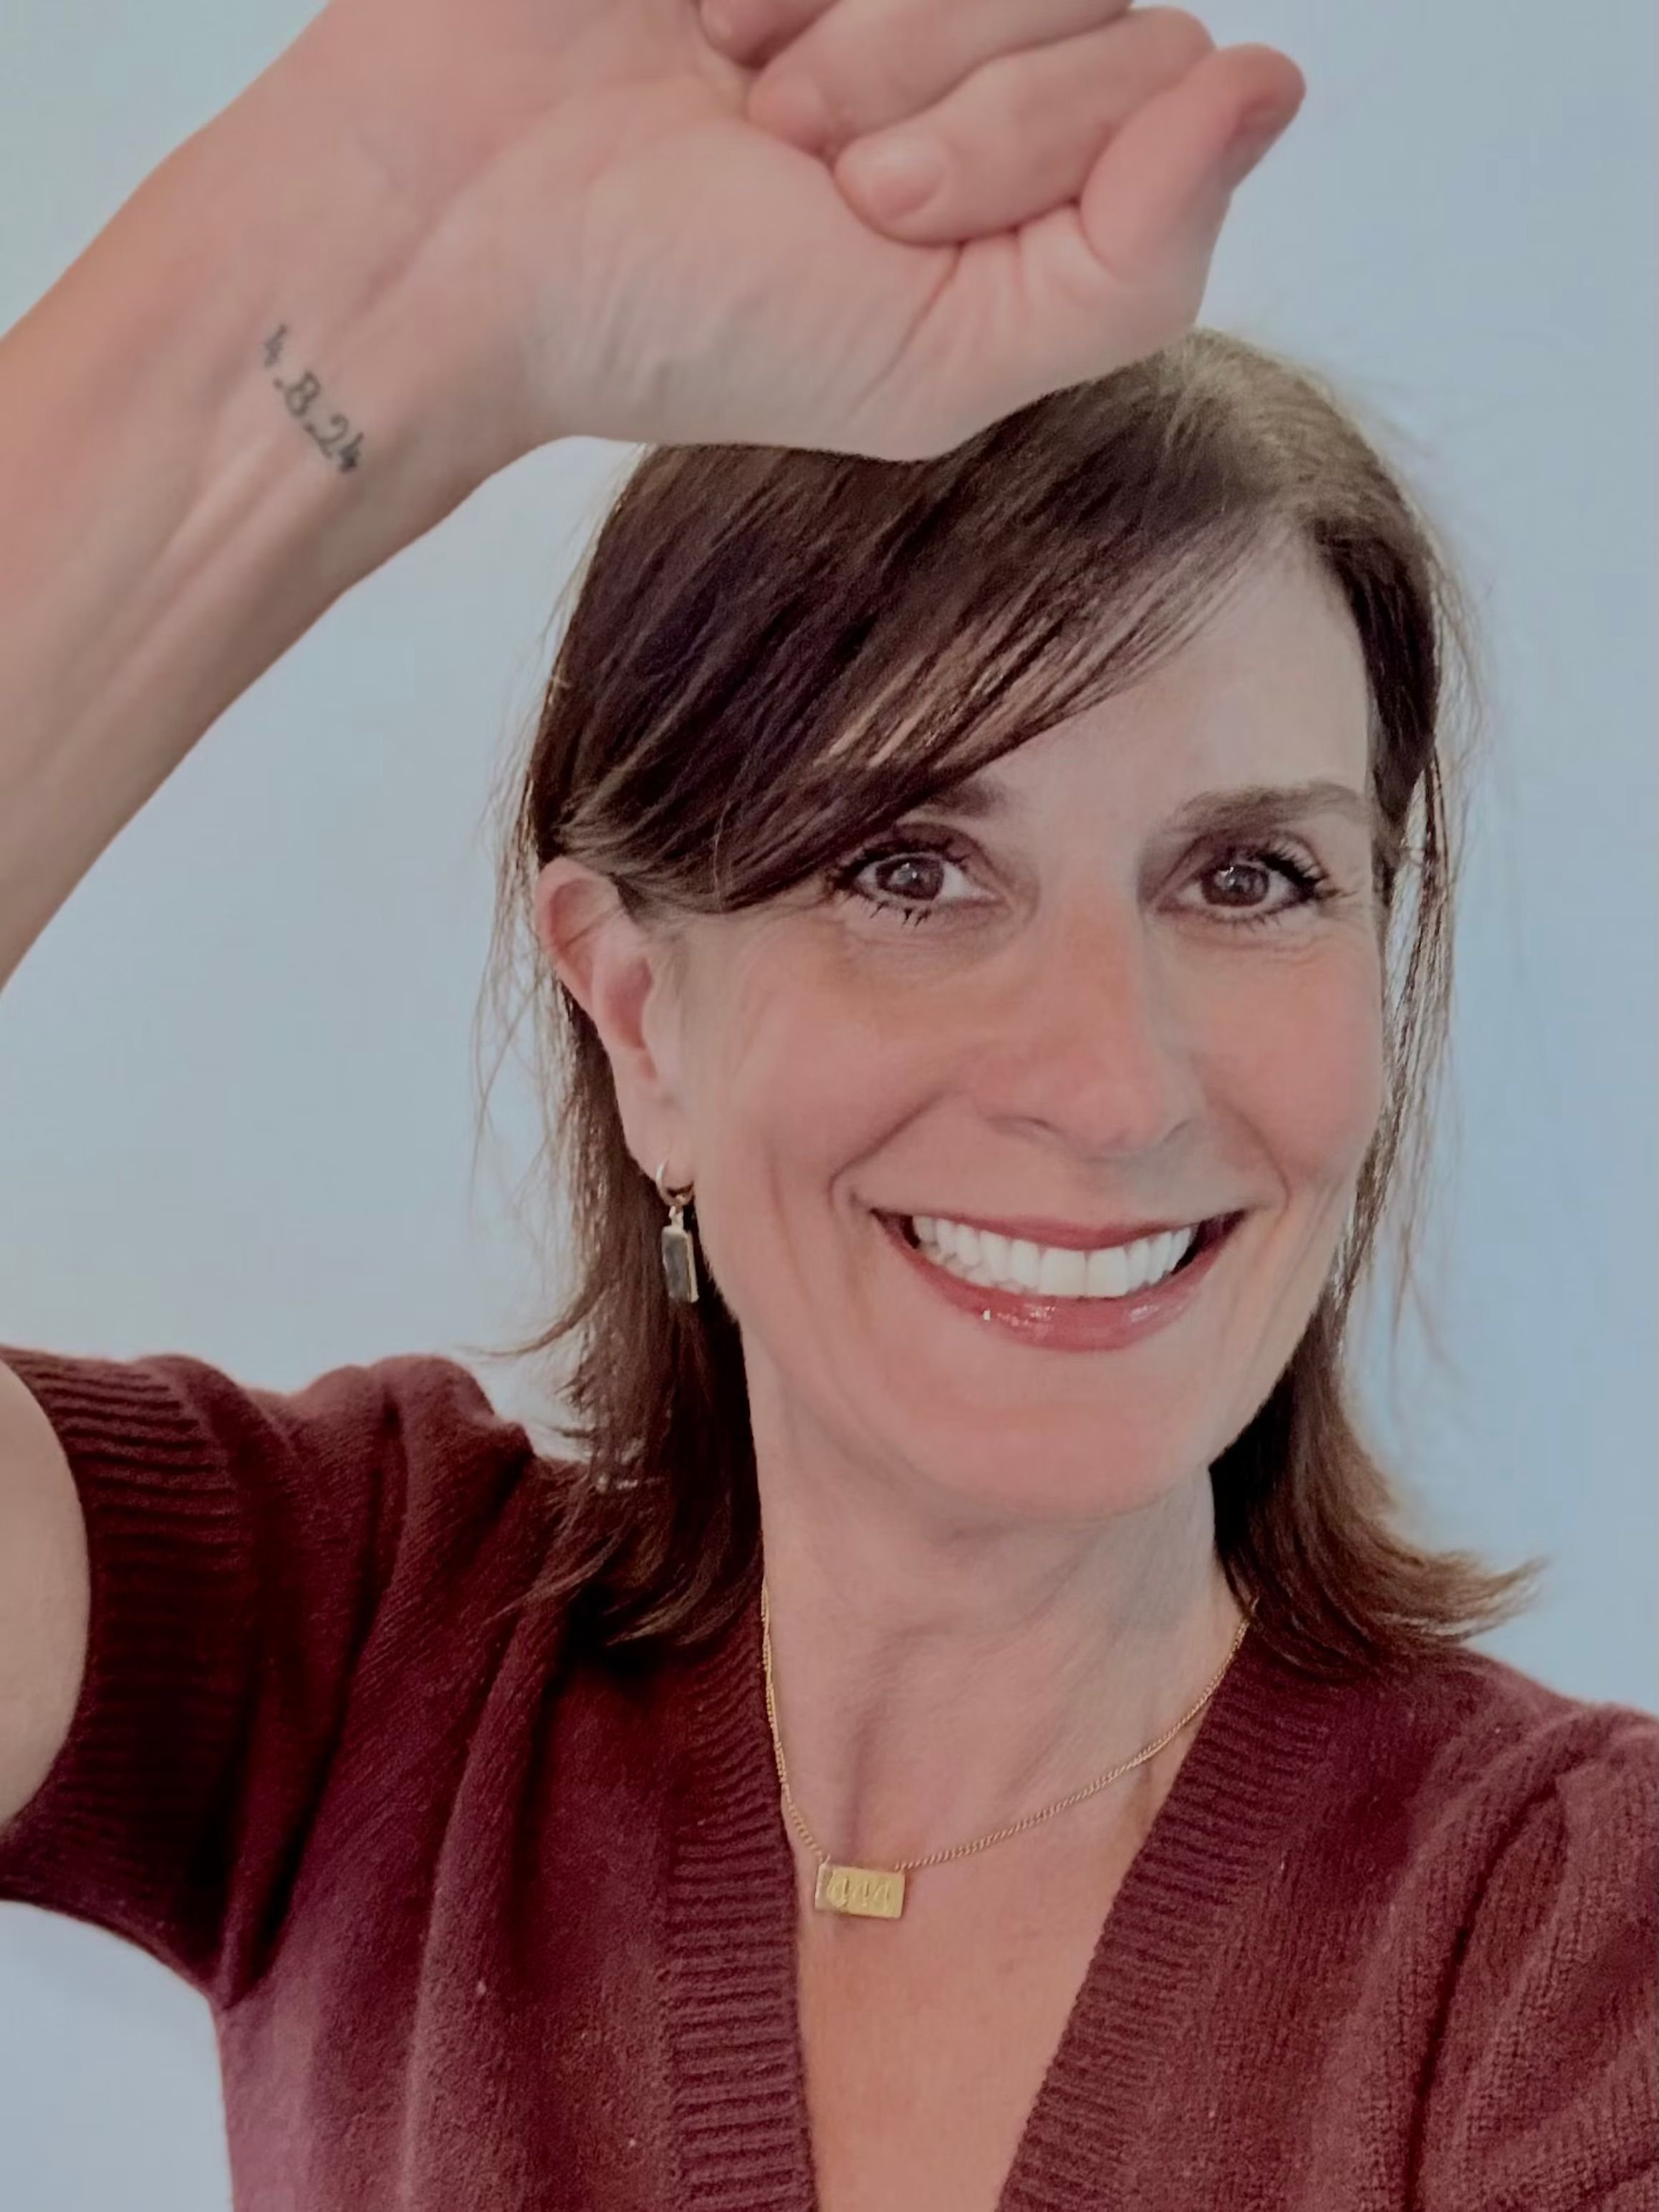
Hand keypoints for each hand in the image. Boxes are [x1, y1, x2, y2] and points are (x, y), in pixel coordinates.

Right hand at [254, 0, 1301, 463]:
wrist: (459, 233)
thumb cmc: (679, 321)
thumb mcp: (935, 363)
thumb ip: (1130, 264)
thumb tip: (1274, 82)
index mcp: (1033, 170)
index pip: (1166, 65)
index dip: (1029, 133)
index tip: (873, 206)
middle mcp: (981, 43)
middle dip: (940, 84)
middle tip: (794, 153)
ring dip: (859, 15)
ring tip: (743, 85)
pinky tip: (712, 11)